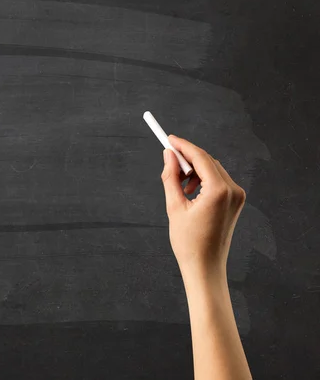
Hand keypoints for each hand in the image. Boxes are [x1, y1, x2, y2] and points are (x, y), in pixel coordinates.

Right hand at [160, 135, 246, 277]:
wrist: (206, 267)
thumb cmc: (188, 242)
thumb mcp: (174, 206)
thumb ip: (171, 177)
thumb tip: (168, 155)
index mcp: (218, 191)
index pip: (201, 157)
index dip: (183, 146)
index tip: (169, 139)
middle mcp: (233, 190)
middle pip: (208, 161)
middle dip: (188, 158)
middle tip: (168, 159)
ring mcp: (237, 196)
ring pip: (213, 170)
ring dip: (194, 170)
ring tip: (178, 183)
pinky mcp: (236, 202)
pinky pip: (218, 181)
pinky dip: (203, 180)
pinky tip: (189, 191)